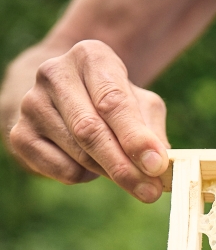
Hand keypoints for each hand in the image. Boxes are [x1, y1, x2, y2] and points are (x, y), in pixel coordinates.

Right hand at [8, 40, 169, 202]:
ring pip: (78, 153)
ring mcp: (31, 104)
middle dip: (124, 166)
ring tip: (132, 177)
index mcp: (90, 57)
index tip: (157, 165)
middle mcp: (54, 74)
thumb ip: (152, 132)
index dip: (135, 137)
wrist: (68, 98)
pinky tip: (92, 165)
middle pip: (90, 129)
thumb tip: (160, 165)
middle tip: (150, 192)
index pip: (112, 101)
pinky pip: (62, 169)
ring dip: (111, 173)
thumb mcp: (142, 105)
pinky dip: (86, 176)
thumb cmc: (115, 101)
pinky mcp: (20, 135)